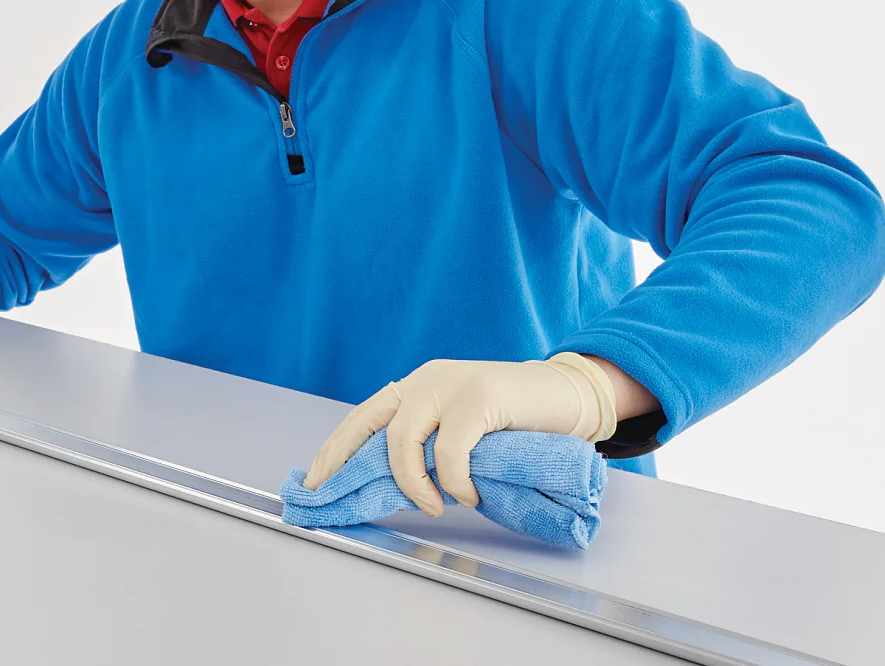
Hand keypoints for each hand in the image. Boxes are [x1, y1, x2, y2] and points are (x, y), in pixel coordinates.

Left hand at [301, 353, 616, 512]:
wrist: (568, 395)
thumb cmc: (516, 422)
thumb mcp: (463, 431)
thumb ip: (430, 445)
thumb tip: (394, 489)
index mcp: (417, 386)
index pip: (363, 417)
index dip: (335, 450)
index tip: (315, 483)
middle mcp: (427, 380)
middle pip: (374, 428)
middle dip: (356, 469)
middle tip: (361, 504)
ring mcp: (452, 384)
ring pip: (404, 439)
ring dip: (414, 483)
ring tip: (434, 505)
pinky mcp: (480, 396)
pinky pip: (449, 449)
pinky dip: (453, 480)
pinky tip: (467, 494)